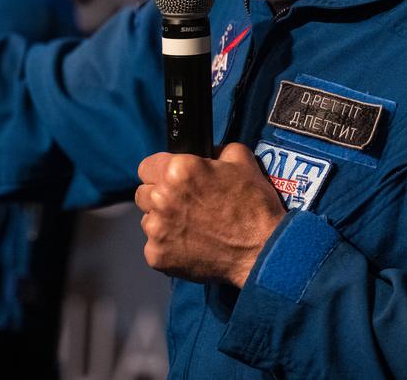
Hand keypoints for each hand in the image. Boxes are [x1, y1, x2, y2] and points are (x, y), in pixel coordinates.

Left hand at [135, 143, 284, 287]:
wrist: (263, 251)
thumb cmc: (254, 206)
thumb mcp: (241, 161)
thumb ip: (215, 151)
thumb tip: (206, 154)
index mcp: (177, 170)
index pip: (146, 166)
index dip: (160, 172)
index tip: (171, 180)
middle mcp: (161, 198)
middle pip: (143, 194)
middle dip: (160, 197)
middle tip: (185, 205)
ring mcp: (157, 230)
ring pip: (148, 221)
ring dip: (163, 222)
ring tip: (191, 228)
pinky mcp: (158, 256)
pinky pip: (154, 247)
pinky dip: (169, 247)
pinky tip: (192, 246)